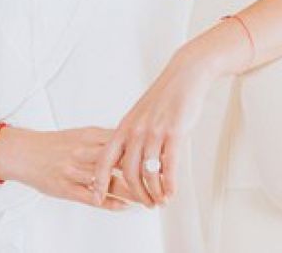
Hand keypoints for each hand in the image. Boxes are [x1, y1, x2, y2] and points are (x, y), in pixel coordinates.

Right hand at [0, 126, 147, 211]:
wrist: (23, 152)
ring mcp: (73, 170)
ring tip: (149, 197)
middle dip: (142, 171)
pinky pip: (90, 196)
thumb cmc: (53, 144)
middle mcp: (83, 151)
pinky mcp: (65, 187)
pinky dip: (108, 202)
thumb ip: (104, 138)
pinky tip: (123, 206)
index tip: (161, 157)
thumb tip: (130, 140)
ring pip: (107, 180)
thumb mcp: (80, 134)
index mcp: (89, 136)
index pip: (123, 142)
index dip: (143, 150)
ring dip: (131, 190)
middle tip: (162, 180)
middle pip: (118, 161)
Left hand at [90, 51, 215, 207]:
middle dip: (136, 194)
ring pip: (148, 173)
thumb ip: (133, 136)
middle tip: (144, 204)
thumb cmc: (164, 97)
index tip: (97, 197)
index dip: (99, 181)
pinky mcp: (174, 133)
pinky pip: (169, 166)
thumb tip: (129, 159)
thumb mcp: (140, 115)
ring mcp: (154, 132)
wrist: (184, 76)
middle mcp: (135, 131)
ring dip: (154, 193)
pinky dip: (169, 184)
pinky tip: (171, 192)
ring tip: (160, 201)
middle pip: (128, 173)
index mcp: (124, 127)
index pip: (104, 159)